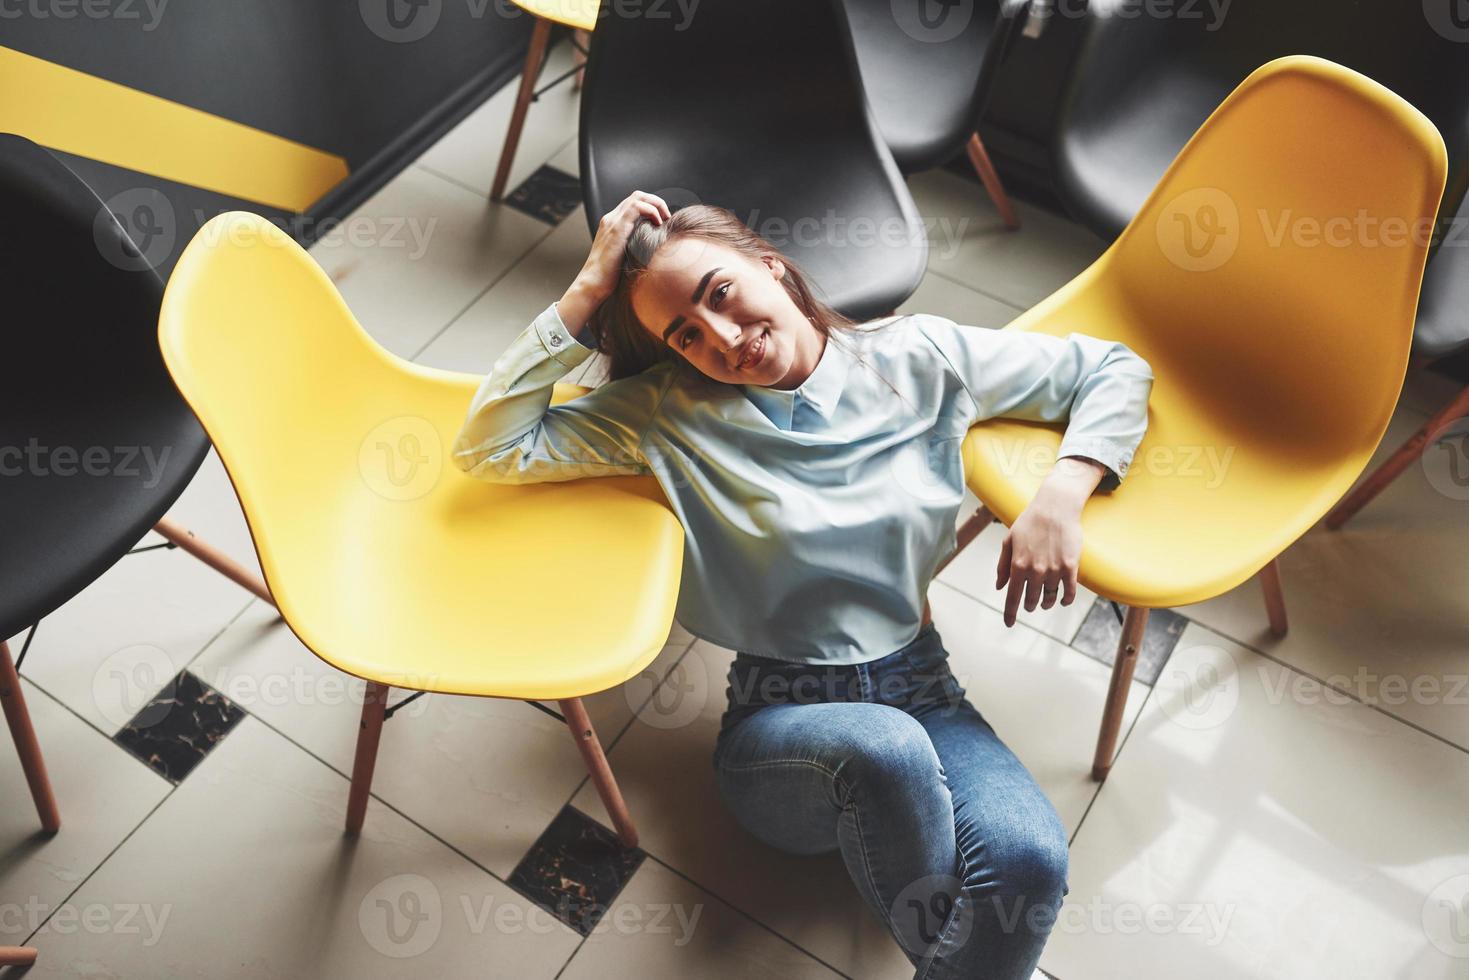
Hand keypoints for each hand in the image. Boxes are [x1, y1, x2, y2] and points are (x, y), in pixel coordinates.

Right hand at [562, 190, 670, 315]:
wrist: (593, 283)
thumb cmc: (609, 276)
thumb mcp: (625, 256)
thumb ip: (634, 246)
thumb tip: (653, 247)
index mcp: (612, 224)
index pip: (633, 204)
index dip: (651, 206)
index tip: (663, 221)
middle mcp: (611, 219)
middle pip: (637, 196)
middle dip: (656, 202)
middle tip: (666, 217)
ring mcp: (612, 221)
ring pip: (638, 197)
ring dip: (656, 204)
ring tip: (664, 219)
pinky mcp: (617, 228)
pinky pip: (637, 207)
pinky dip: (651, 211)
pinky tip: (657, 224)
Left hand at [994, 457, 1104, 626]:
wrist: (1055, 506)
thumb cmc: (1030, 522)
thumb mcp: (1009, 541)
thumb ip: (1003, 566)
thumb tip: (1000, 586)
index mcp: (1017, 565)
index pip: (1012, 597)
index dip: (1010, 613)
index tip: (1009, 624)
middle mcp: (1035, 571)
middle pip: (1031, 600)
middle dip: (1029, 605)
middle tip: (1029, 604)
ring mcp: (1054, 570)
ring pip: (1050, 597)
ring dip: (1046, 603)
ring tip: (1045, 602)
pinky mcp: (1070, 567)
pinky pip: (1069, 592)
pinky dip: (1065, 600)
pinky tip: (1063, 601)